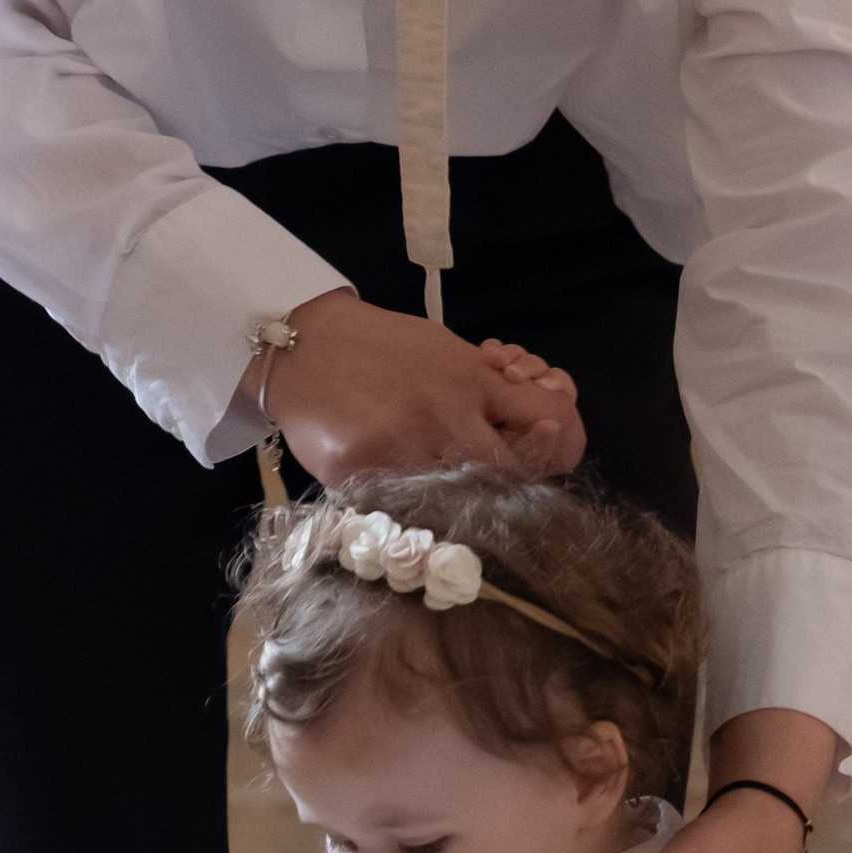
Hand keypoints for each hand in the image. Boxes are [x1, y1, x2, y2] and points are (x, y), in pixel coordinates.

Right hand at [252, 290, 586, 481]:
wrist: (300, 345)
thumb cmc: (380, 345)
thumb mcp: (446, 351)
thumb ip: (491, 386)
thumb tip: (543, 419)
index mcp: (467, 384)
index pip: (537, 430)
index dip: (551, 442)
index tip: (545, 437)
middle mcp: (440, 420)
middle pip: (504, 475)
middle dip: (506, 472)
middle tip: (486, 467)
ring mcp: (398, 452)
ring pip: (451, 498)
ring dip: (451, 491)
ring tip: (429, 470)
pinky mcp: (356, 477)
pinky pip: (396, 507)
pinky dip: (402, 499)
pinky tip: (389, 475)